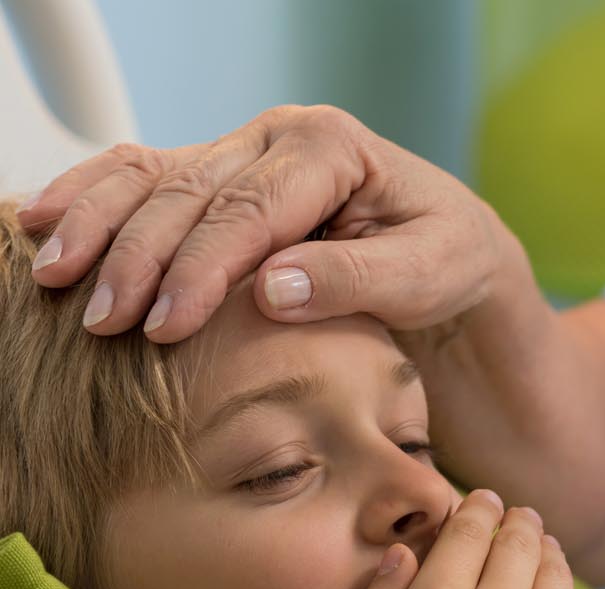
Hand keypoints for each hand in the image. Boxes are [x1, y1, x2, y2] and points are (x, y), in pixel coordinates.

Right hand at [20, 105, 498, 342]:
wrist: (450, 247)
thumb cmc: (445, 259)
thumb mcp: (426, 273)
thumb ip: (354, 278)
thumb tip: (273, 290)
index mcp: (330, 147)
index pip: (250, 210)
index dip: (202, 268)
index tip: (166, 324)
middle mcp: (278, 137)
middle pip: (190, 192)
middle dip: (139, 256)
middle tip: (103, 321)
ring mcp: (243, 152)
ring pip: (154, 176)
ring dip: (99, 225)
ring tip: (57, 277)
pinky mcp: (221, 177)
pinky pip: (144, 177)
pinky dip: (92, 198)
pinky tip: (44, 224)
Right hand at [351, 491, 590, 588]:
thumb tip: (401, 555)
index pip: (465, 531)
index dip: (475, 509)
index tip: (480, 501)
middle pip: (513, 537)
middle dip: (513, 519)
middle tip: (512, 515)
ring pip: (549, 563)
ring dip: (543, 545)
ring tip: (536, 541)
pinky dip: (563, 584)